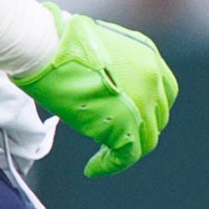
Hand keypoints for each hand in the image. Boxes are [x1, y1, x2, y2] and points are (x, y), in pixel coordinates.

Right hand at [20, 8, 178, 175]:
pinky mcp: (124, 121)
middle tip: (114, 137)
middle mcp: (152, 78)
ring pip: (146, 138)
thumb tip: (100, 82)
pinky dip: (111, 165)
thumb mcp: (96, 46)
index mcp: (147, 56)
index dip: (148, 108)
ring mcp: (141, 100)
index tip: (130, 116)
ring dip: (126, 150)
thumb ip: (110, 66)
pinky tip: (94, 168)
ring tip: (103, 157)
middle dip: (138, 129)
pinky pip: (127, 155)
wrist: (45, 44)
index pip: (163, 91)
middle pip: (157, 116)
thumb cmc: (55, 40)